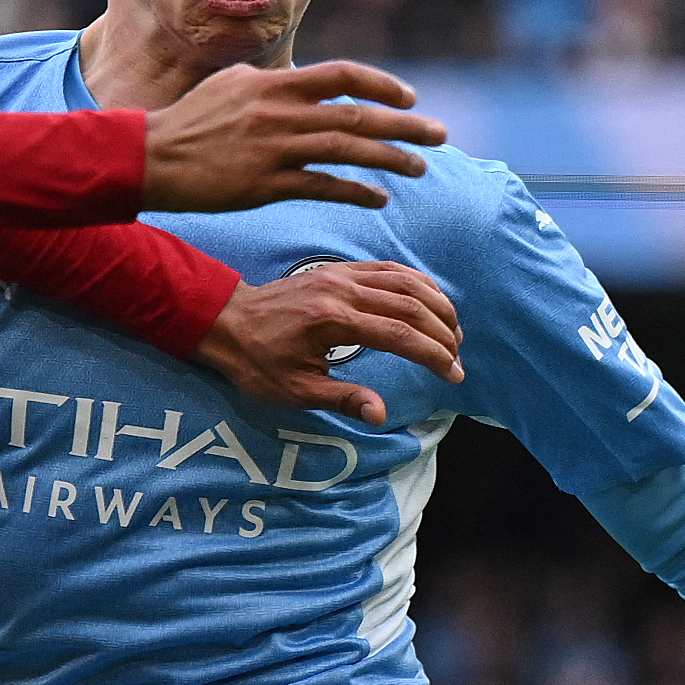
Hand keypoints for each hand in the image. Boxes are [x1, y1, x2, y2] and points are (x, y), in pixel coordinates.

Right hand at [140, 61, 444, 212]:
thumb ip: (271, 81)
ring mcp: (274, 149)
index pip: (343, 76)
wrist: (149, 158)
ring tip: (419, 168)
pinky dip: (356, 190)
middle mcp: (280, 112)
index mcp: (274, 84)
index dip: (382, 86)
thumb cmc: (188, 121)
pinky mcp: (265, 185)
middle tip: (439, 135)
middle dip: (405, 125)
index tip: (409, 98)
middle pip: (358, 115)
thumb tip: (301, 81)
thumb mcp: (231, 84)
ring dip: (390, 159)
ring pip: (348, 151)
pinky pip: (324, 187)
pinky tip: (378, 197)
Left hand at [195, 262, 464, 422]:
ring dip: (437, 304)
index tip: (454, 374)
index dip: (434, 355)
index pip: (400, 335)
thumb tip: (381, 414)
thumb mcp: (295, 391)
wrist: (226, 323)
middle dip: (443, 332)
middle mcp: (342, 290)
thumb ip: (342, 400)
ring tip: (454, 331)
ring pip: (406, 281)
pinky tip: (430, 301)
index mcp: (333, 321)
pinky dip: (417, 284)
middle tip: (458, 358)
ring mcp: (341, 275)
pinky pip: (388, 269)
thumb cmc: (257, 363)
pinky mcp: (339, 269)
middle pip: (411, 305)